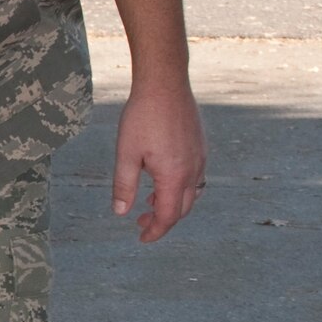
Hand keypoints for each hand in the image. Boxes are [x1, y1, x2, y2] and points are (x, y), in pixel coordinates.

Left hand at [111, 77, 206, 242]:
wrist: (165, 83)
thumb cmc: (143, 116)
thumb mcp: (126, 153)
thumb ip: (124, 185)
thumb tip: (120, 213)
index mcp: (174, 176)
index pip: (168, 216)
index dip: (155, 231)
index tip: (141, 238)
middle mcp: (193, 170)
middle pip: (182, 209)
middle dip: (162, 221)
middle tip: (141, 223)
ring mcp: (200, 157)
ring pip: (191, 194)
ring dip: (172, 204)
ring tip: (150, 201)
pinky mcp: (200, 146)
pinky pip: (195, 177)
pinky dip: (179, 187)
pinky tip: (162, 178)